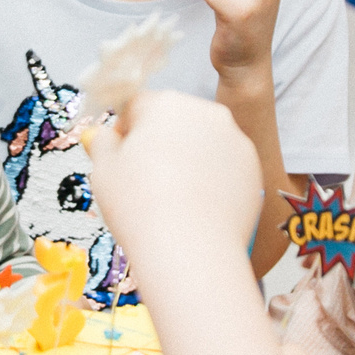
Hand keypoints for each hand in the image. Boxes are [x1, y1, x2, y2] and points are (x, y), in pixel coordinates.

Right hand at [85, 90, 262, 266]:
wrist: (191, 251)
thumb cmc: (140, 208)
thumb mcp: (103, 171)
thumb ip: (101, 144)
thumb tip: (101, 136)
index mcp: (166, 104)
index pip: (137, 106)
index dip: (125, 133)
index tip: (121, 160)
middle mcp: (206, 112)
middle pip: (174, 120)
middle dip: (160, 142)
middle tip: (147, 181)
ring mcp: (235, 139)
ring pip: (202, 142)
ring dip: (188, 159)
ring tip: (174, 198)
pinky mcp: (253, 166)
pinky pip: (225, 165)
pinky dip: (213, 178)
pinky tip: (198, 206)